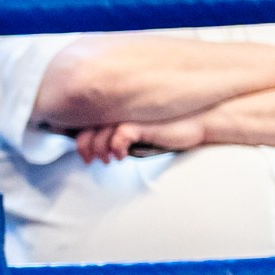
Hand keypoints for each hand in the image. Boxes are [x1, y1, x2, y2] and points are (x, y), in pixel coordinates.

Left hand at [74, 115, 205, 162]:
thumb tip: (101, 153)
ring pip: (100, 134)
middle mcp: (120, 112)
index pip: (87, 123)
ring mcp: (129, 116)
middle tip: (89, 161)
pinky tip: (122, 156)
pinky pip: (120, 135)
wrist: (196, 124)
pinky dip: (116, 148)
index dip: (79, 139)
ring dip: (100, 150)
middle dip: (84, 147)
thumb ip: (121, 140)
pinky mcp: (141, 122)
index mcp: (117, 114)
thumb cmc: (167, 130)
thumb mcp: (140, 137)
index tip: (85, 156)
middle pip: (88, 128)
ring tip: (107, 161)